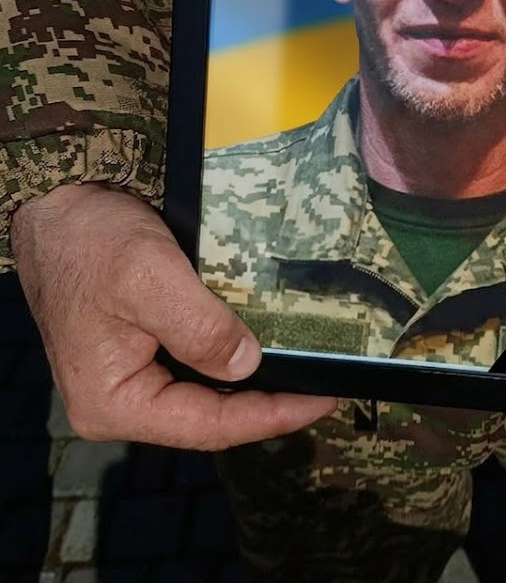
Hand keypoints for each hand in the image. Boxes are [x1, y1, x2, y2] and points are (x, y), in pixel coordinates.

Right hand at [12, 183, 335, 449]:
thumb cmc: (91, 239)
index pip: (208, 425)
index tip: (324, 398)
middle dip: (267, 402)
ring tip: (308, 367)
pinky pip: (197, 360)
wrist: (56, 201)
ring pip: (206, 389)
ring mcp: (132, 372)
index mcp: (114, 402)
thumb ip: (199, 328)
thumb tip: (248, 365)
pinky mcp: (143, 344)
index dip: (271, 416)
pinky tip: (268, 340)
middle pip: (208, 415)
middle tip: (326, 383)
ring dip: (254, 378)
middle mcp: (121, 399)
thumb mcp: (149, 278)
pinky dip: (233, 352)